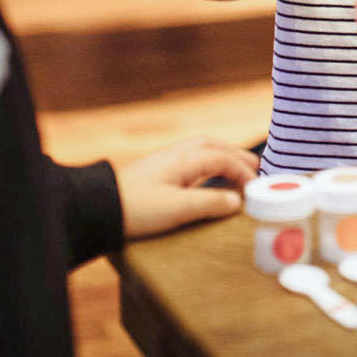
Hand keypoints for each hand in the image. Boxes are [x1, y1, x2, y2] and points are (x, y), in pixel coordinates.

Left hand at [115, 137, 260, 240]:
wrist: (98, 207)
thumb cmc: (137, 208)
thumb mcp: (177, 209)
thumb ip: (210, 203)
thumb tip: (237, 202)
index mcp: (187, 159)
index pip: (225, 159)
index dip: (244, 172)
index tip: (257, 188)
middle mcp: (178, 154)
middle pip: (216, 147)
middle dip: (238, 156)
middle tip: (256, 170)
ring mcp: (166, 160)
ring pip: (204, 149)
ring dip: (224, 156)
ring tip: (236, 169)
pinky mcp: (157, 170)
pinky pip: (192, 158)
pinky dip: (209, 162)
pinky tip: (206, 175)